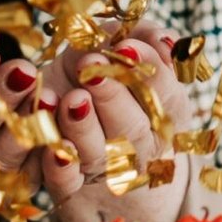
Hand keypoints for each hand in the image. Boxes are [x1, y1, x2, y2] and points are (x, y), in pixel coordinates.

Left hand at [38, 22, 194, 221]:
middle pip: (134, 129)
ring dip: (84, 128)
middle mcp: (141, 146)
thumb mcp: (123, 49)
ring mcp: (105, 168)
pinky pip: (66, 183)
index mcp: (166, 113)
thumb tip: (164, 41)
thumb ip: (143, 38)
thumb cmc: (107, 75)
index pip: (167, 95)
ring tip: (72, 99)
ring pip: (99, 154)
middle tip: (92, 67)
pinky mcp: (70, 184)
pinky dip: (60, 169)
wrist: (76, 115)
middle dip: (113, 96)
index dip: (149, 71)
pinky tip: (54, 150)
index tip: (124, 46)